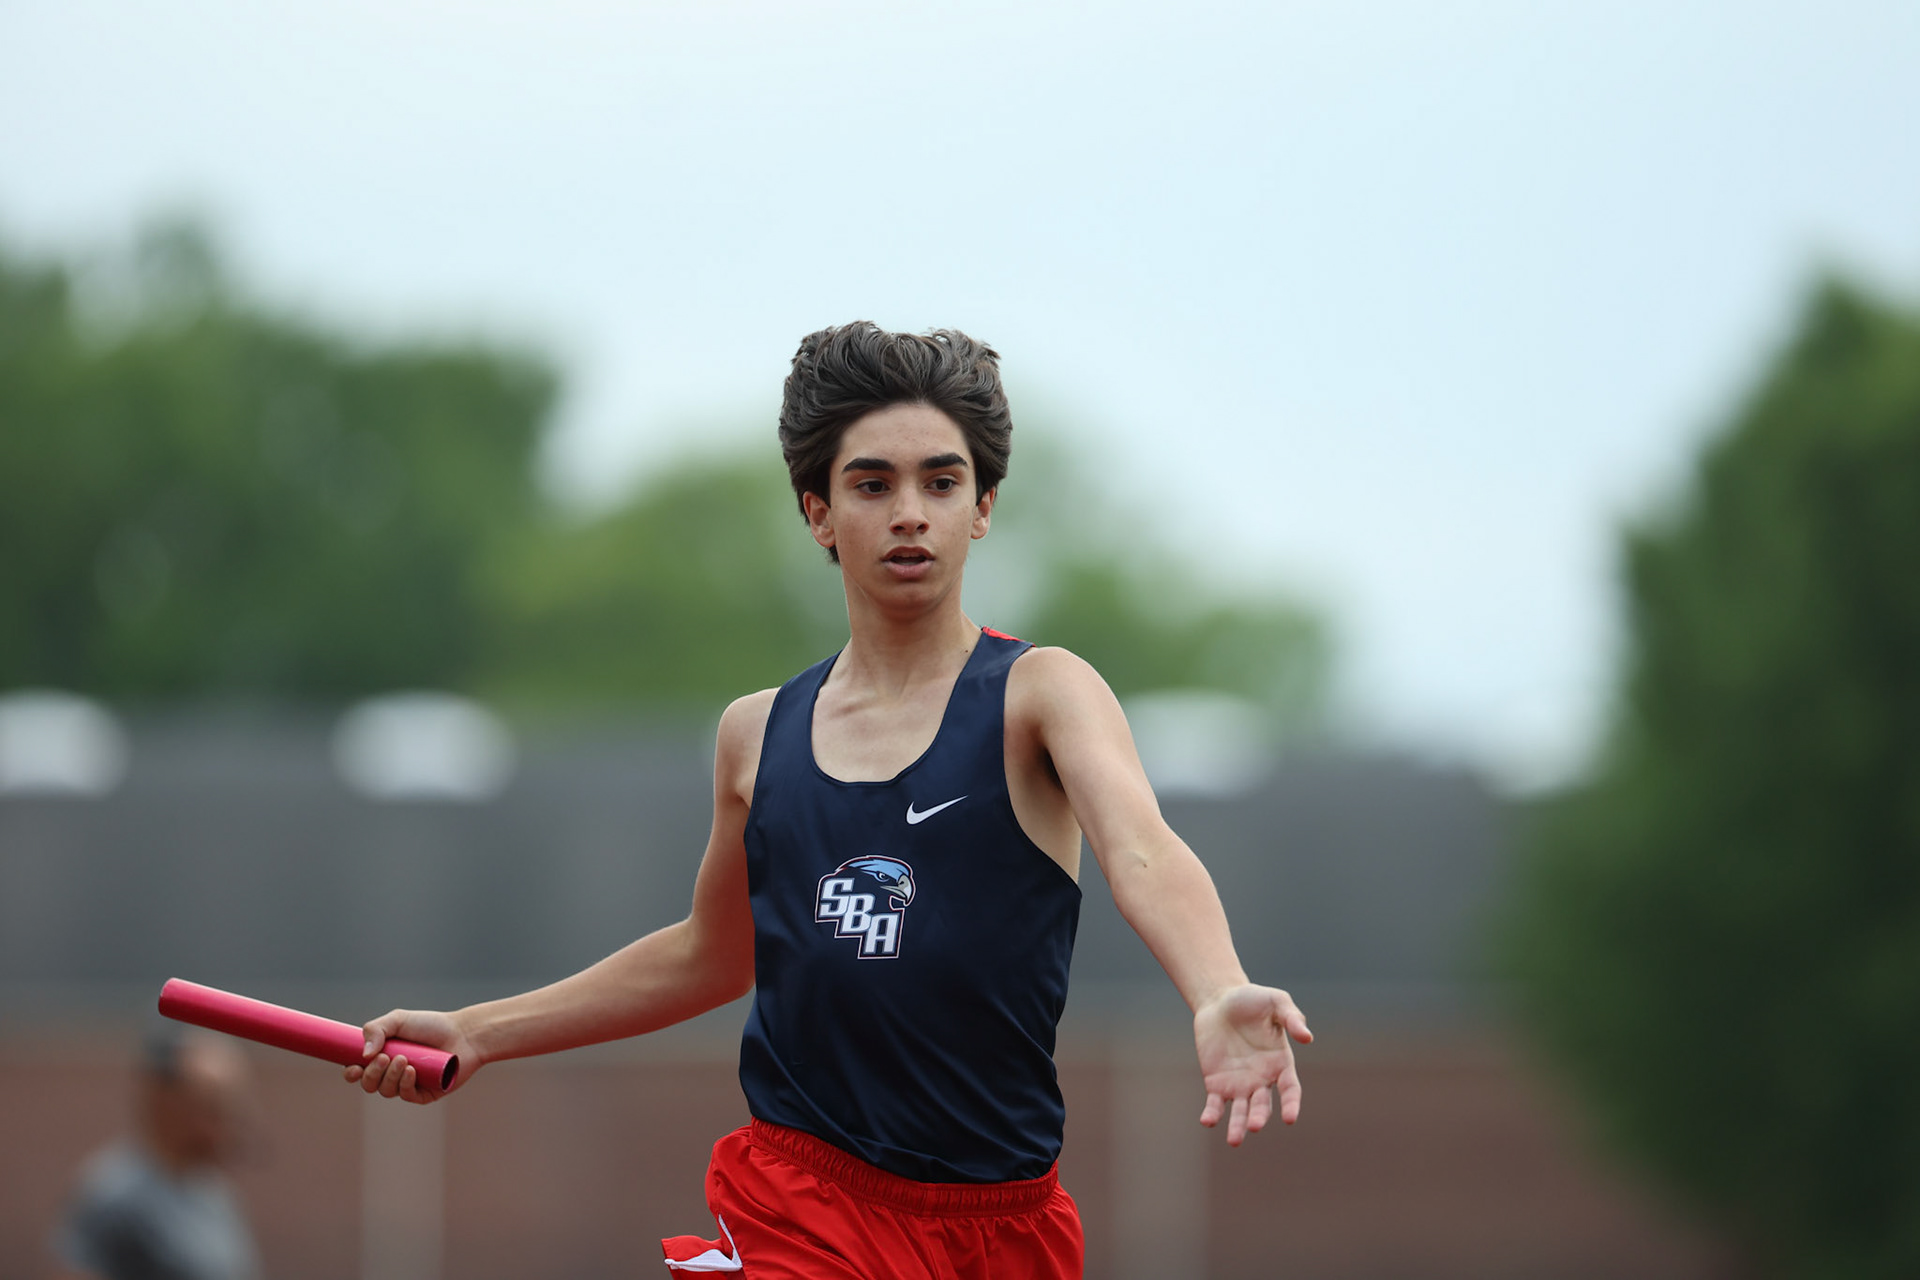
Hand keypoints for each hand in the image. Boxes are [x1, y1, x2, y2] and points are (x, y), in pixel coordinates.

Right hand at [342, 1008, 477, 1103]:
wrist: (464, 1034)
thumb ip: (376, 1029)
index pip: (358, 1071)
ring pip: (386, 1091)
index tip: (353, 1068)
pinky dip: (405, 1084)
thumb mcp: (399, 1019)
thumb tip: (363, 1054)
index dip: (351, 1073)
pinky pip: (407, 1096)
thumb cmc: (431, 1026)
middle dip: (372, 1073)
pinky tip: (412, 1071)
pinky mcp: (424, 1094)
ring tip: (404, 1059)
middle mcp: (392, 1073)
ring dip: (390, 1076)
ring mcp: (408, 1084)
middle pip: (369, 1084)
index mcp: (382, 1056)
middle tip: (385, 1057)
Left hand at [1193, 984, 1311, 1144]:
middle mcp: (1262, 1079)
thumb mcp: (1276, 1001)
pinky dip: (1212, 1114)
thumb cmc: (1253, 999)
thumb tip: (1307, 1037)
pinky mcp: (1216, 1082)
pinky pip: (1215, 1104)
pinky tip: (1208, 1120)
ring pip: (1240, 1110)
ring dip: (1237, 1126)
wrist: (1220, 999)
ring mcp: (1239, 1084)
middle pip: (1262, 1105)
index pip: (1290, 1089)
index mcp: (1280, 1063)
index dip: (1292, 1104)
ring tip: (1234, 1140)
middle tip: (1255, 1126)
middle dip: (1259, 1117)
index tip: (1290, 1118)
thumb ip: (1292, 1017)